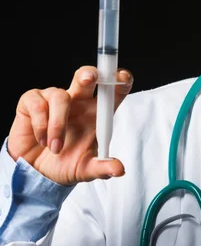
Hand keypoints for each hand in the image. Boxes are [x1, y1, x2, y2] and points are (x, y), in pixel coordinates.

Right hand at [7, 67, 132, 184]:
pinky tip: (42, 140)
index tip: (122, 77)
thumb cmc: (64, 164)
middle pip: (86, 77)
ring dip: (58, 125)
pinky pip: (39, 104)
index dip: (120, 80)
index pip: (113, 91)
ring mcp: (55, 99)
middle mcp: (78, 101)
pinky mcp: (33, 101)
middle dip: (89, 74)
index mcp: (97, 113)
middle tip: (89, 79)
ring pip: (61, 96)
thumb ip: (102, 168)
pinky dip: (41, 126)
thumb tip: (119, 170)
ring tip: (55, 148)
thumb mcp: (85, 170)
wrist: (35, 172)